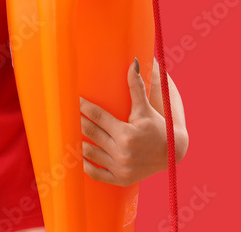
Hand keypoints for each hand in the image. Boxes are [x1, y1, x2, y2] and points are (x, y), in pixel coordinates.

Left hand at [78, 58, 168, 186]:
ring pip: (89, 152)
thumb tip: (132, 62)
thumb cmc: (157, 126)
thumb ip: (137, 87)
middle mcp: (123, 152)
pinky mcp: (121, 179)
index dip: (83, 106)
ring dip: (78, 141)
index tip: (74, 99)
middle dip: (77, 121)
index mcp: (127, 133)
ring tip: (69, 131)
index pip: (97, 116)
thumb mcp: (145, 109)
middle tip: (67, 112)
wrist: (173, 152)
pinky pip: (96, 173)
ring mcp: (121, 167)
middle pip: (90, 132)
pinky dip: (86, 165)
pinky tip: (79, 154)